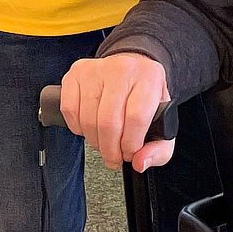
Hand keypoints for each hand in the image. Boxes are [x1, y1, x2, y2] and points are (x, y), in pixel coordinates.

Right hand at [59, 53, 171, 171]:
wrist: (132, 72)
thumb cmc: (145, 99)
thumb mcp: (163, 122)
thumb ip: (159, 150)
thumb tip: (139, 162)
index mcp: (150, 76)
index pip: (136, 117)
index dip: (130, 144)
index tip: (129, 153)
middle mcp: (123, 68)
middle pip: (109, 122)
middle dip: (110, 150)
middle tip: (114, 156)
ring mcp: (97, 69)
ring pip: (88, 119)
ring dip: (95, 141)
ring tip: (105, 141)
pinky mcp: (76, 73)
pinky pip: (69, 110)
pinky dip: (78, 127)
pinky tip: (90, 126)